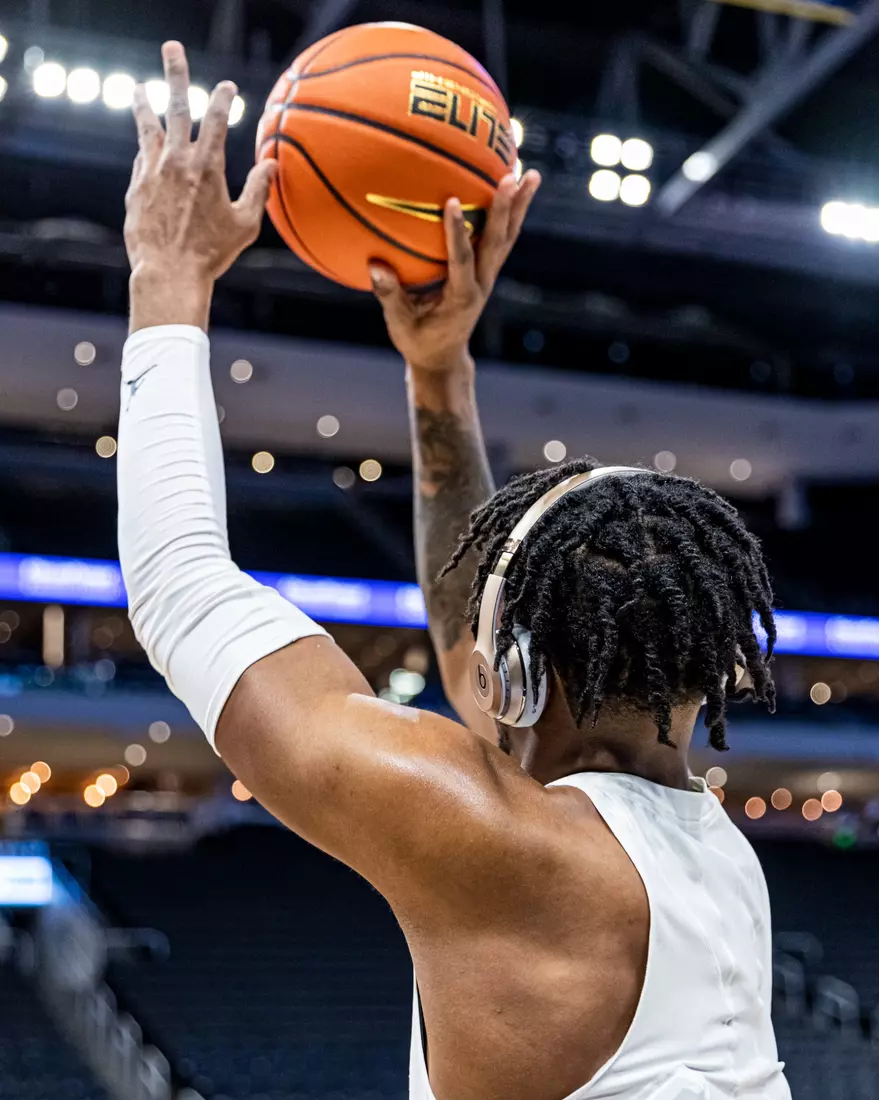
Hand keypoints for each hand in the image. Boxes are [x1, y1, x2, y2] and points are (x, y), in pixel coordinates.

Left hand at [125, 41, 276, 330]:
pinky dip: (148, 152)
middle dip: (176, 73)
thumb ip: (259, 190)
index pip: (216, 118)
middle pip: (176, 106)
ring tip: (138, 88)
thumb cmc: (212, 254)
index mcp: (207, 167)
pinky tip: (149, 150)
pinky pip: (143, 162)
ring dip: (143, 104)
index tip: (227, 86)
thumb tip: (273, 164)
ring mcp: (152, 172)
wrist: (169, 274)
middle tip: (172, 48)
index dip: (223, 97)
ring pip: (147, 128)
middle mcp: (176, 162)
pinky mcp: (136, 189)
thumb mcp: (246, 224)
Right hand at [370, 170, 540, 373]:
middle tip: (512, 177)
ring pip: (508, 238)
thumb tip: (374, 266)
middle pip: (497, 242)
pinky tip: (515, 185)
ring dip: (520, 207)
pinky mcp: (487, 271)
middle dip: (505, 209)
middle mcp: (481, 284)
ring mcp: (488, 276)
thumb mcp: (400, 324)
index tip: (452, 201)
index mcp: (460, 298)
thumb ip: (389, 295)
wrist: (444, 358)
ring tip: (532, 174)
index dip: (457, 232)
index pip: (461, 260)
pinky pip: (502, 238)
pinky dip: (511, 213)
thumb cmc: (418, 341)